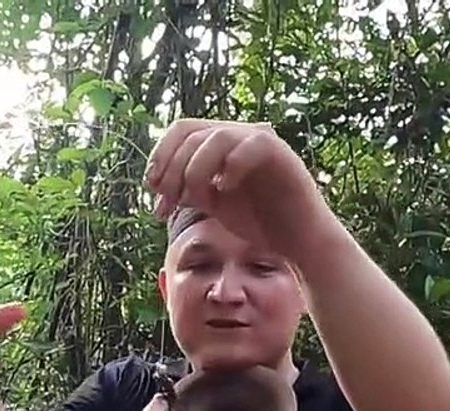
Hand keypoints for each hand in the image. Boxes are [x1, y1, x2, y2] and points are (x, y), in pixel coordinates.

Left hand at [145, 118, 326, 260]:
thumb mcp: (210, 203)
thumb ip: (184, 189)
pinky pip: (251, 145)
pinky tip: (225, 189)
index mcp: (219, 143)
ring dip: (196, 169)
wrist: (296, 240)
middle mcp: (237, 135)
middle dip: (173, 168)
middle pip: (191, 131)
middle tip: (170, 202)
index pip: (180, 131)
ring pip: (217, 136)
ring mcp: (260, 141)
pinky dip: (231, 166)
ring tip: (196, 198)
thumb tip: (154, 184)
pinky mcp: (281, 153)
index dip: (160, 156)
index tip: (152, 190)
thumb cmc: (257, 221)